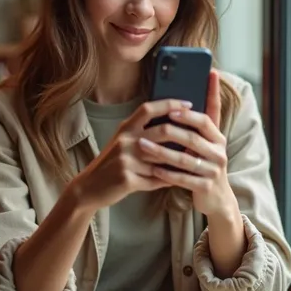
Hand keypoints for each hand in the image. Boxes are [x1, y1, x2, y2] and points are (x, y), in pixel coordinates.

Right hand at [69, 98, 193, 215]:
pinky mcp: (127, 180)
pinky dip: (169, 180)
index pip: (148, 108)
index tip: (188, 104)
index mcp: (125, 128)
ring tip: (196, 160)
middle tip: (201, 136)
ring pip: (163, 159)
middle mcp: (125, 141)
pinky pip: (156, 179)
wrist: (89, 187)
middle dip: (183, 133)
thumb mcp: (122, 142)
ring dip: (180, 161)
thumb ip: (141, 133)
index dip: (169, 104)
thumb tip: (170, 124)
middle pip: (161, 131)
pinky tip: (180, 180)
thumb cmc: (110, 163)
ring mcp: (126, 160)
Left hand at [138, 70, 238, 217]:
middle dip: (174, 127)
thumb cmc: (203, 166)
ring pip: (186, 158)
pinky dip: (167, 173)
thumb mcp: (203, 146)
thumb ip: (194, 128)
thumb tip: (175, 102)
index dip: (210, 94)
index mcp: (217, 137)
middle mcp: (218, 151)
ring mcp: (213, 170)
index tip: (208, 75)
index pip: (211, 113)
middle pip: (195, 135)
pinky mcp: (206, 186)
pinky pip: (183, 178)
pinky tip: (153, 169)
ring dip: (162, 151)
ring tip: (142, 145)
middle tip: (157, 120)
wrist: (217, 200)